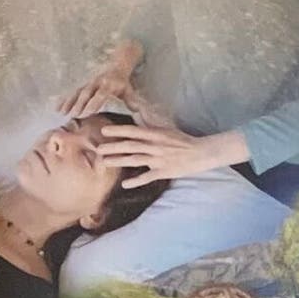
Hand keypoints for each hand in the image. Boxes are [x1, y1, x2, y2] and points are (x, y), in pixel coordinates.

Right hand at [59, 38, 143, 117]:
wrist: (117, 65)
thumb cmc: (123, 82)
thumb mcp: (129, 90)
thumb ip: (131, 101)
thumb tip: (137, 110)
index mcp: (109, 85)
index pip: (101, 95)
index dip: (94, 103)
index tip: (88, 112)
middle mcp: (97, 83)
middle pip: (86, 94)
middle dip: (79, 104)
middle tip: (74, 115)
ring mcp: (88, 84)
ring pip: (77, 93)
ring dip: (69, 103)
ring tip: (62, 113)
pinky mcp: (83, 85)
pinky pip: (72, 93)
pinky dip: (65, 100)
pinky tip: (57, 109)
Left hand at [95, 121, 249, 186]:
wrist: (201, 153)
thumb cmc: (182, 140)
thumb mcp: (166, 128)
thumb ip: (150, 123)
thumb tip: (136, 113)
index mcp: (156, 134)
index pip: (133, 131)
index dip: (118, 131)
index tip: (104, 131)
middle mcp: (155, 146)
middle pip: (130, 146)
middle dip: (112, 147)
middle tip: (97, 149)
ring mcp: (159, 160)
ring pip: (135, 160)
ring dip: (119, 161)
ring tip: (105, 163)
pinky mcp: (164, 172)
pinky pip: (147, 177)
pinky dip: (136, 181)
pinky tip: (125, 184)